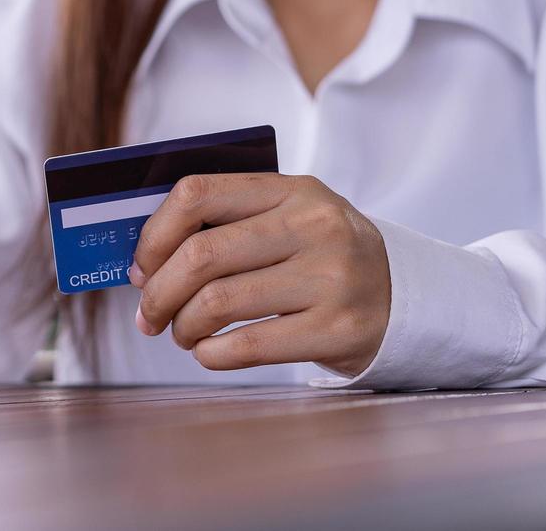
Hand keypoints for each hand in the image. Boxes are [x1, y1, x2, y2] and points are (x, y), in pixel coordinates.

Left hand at [129, 173, 389, 376]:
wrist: (405, 297)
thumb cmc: (322, 258)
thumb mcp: (289, 218)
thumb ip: (227, 224)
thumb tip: (144, 263)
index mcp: (292, 189)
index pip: (197, 194)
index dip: (154, 234)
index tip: (141, 267)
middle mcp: (314, 226)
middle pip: (201, 255)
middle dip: (158, 292)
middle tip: (149, 314)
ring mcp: (330, 278)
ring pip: (218, 302)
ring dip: (183, 326)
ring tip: (183, 334)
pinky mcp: (338, 329)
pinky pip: (248, 345)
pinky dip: (211, 354)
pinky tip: (209, 352)